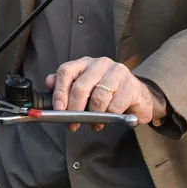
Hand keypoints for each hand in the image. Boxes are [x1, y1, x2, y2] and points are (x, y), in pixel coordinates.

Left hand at [45, 57, 159, 131]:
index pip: (66, 71)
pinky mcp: (131, 85)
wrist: (137, 96)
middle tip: (72, 123)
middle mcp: (100, 64)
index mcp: (84, 63)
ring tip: (93, 123)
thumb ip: (66, 85)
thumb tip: (49, 83)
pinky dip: (108, 117)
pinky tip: (107, 120)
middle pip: (81, 87)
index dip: (59, 92)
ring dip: (93, 115)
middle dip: (74, 109)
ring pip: (98, 98)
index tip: (58, 109)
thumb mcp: (84, 88)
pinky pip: (115, 106)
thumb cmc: (106, 93)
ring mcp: (117, 73)